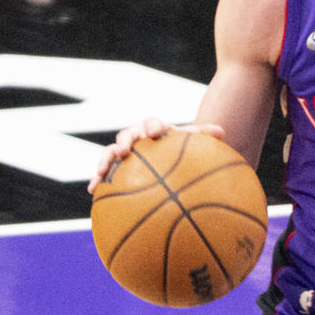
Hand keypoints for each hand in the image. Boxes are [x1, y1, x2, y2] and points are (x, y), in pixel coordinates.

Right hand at [87, 119, 226, 192]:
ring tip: (102, 170)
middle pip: (127, 135)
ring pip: (111, 152)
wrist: (171, 165)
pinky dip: (98, 179)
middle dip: (125, 141)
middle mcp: (138, 140)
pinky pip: (104, 173)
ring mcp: (125, 155)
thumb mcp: (196, 149)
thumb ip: (205, 139)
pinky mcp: (115, 170)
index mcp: (156, 132)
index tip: (154, 133)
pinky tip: (93, 190)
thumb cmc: (184, 156)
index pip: (152, 124)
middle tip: (126, 150)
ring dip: (106, 158)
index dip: (152, 126)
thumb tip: (221, 131)